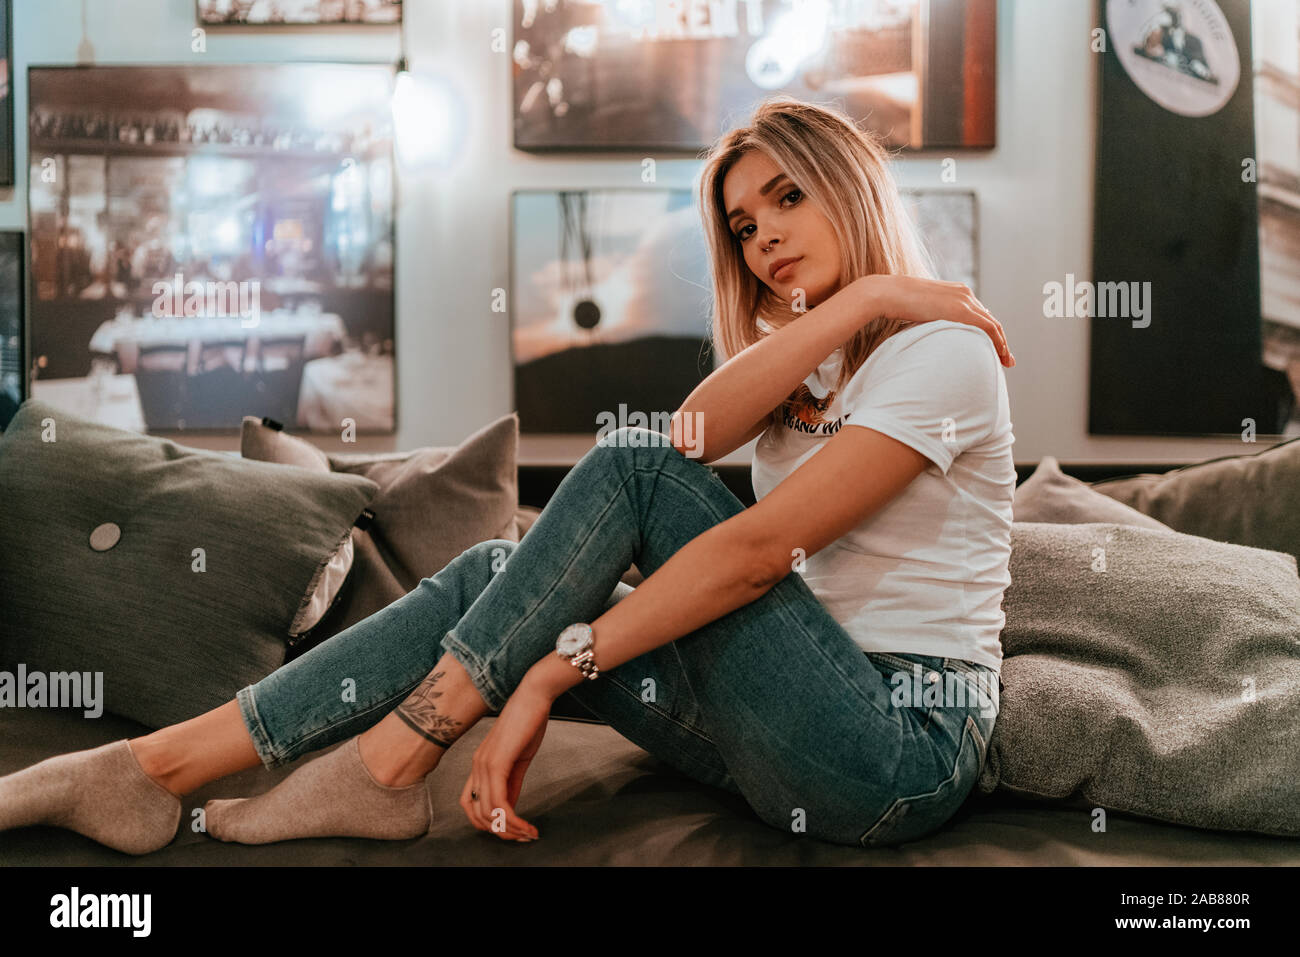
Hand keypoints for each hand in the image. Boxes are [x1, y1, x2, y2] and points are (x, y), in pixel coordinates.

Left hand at [460, 679, 549, 842]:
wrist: (534, 696)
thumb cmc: (528, 722)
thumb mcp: (519, 759)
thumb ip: (512, 783)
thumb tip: (509, 807)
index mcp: (480, 765)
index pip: (471, 805)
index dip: (488, 824)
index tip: (512, 830)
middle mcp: (477, 766)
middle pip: (477, 814)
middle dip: (500, 832)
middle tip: (523, 837)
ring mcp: (485, 764)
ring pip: (488, 812)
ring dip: (509, 829)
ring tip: (528, 834)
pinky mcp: (497, 762)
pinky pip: (499, 802)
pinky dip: (512, 819)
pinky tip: (527, 824)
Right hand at [859, 274, 1014, 366]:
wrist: (889, 293)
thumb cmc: (896, 303)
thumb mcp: (919, 310)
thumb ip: (931, 317)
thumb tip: (933, 333)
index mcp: (955, 292)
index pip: (978, 313)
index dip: (987, 331)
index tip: (990, 347)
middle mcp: (965, 294)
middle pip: (989, 319)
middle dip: (1000, 340)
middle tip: (1006, 359)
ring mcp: (965, 301)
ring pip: (993, 325)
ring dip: (1002, 344)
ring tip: (1006, 361)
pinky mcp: (963, 310)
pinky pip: (989, 328)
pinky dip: (998, 342)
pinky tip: (1001, 355)